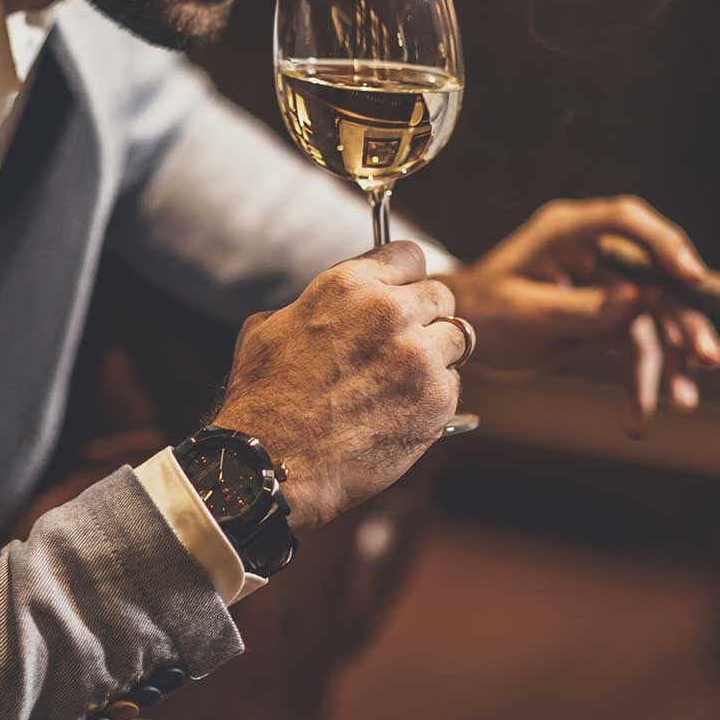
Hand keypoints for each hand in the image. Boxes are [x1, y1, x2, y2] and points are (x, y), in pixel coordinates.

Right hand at [213, 241, 464, 531]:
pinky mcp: (437, 400)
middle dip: (425, 316)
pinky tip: (400, 410)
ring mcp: (419, 356)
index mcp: (348, 285)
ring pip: (455, 338)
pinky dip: (433, 395)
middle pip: (440, 295)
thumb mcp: (271, 327)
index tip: (401, 293)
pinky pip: (452, 384)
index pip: (408, 256)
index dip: (404, 277)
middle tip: (403, 343)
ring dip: (436, 354)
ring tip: (402, 379)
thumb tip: (342, 306)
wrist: (272, 464)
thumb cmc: (263, 399)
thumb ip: (318, 304)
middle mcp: (390, 312)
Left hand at [434, 195, 719, 437]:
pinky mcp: (607, 319)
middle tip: (706, 357)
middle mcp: (595, 254)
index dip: (665, 244)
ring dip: (670, 361)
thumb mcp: (529, 312)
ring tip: (682, 402)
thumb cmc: (483, 311)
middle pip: (654, 278)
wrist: (458, 337)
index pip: (627, 223)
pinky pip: (635, 347)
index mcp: (569, 232)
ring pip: (653, 319)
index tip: (692, 278)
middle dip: (682, 321)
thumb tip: (644, 300)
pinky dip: (640, 381)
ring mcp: (605, 287)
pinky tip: (638, 418)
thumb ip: (586, 307)